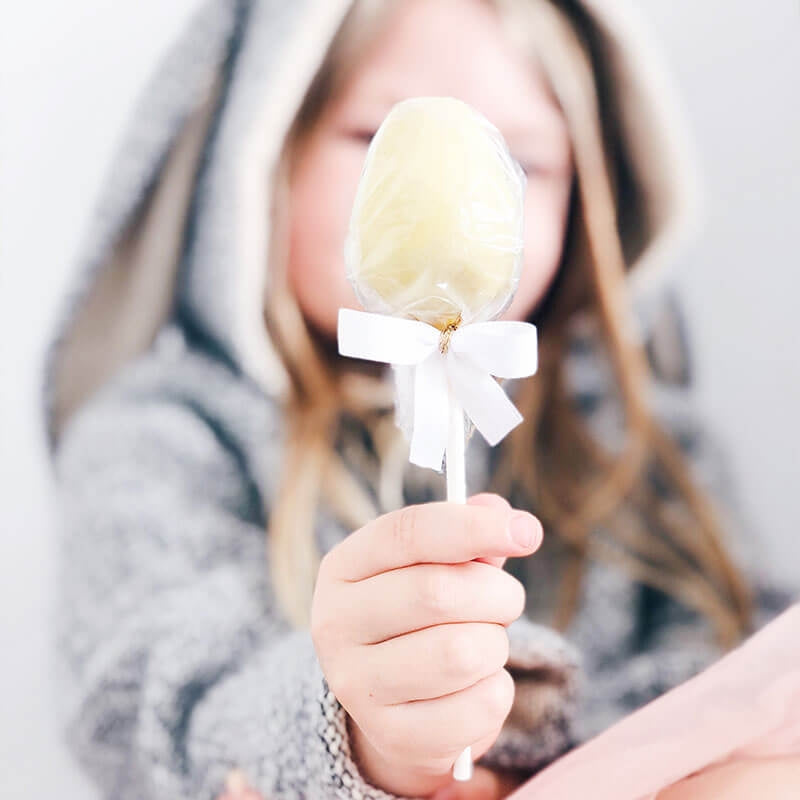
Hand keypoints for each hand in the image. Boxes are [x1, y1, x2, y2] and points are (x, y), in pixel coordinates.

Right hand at [310, 494, 542, 797]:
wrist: (390, 697)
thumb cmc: (419, 612)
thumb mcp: (433, 563)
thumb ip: (469, 532)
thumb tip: (511, 519)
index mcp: (343, 567)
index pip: (408, 533)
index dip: (473, 527)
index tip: (528, 533)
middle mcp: (336, 623)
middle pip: (439, 592)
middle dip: (496, 594)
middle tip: (505, 600)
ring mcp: (356, 684)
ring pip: (462, 653)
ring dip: (495, 644)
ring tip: (484, 642)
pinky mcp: (392, 735)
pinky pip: (478, 707)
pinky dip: (496, 691)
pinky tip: (476, 685)